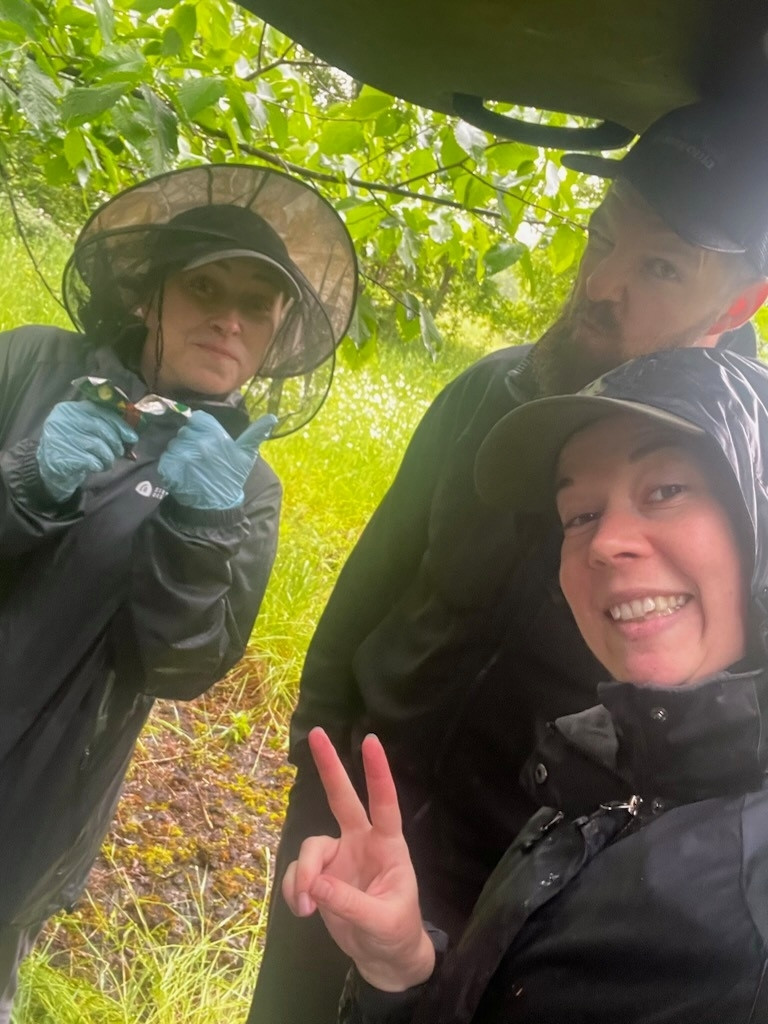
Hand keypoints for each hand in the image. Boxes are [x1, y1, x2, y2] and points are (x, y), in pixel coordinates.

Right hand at [37, 400, 138, 501]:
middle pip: (101, 428)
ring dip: (108, 457)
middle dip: (115, 442)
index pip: (100, 411)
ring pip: (98, 446)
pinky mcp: (62, 457)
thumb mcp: (84, 431)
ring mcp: (61, 438)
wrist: (49, 471)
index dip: (119, 424)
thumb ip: (104, 428)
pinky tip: (96, 467)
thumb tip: (132, 435)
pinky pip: (91, 461)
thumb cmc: (73, 448)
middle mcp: (63, 421)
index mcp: (69, 409)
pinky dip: (99, 465)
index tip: (132, 436)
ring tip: (107, 462)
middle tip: (120, 452)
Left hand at [158, 411, 276, 509]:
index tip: (206, 440)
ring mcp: (181, 455)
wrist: (217, 504)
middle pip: (185, 431)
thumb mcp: (247, 455)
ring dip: (180, 452)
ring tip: (191, 466)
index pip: (198, 419)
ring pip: (174, 444)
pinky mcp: (168, 467)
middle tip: (200, 456)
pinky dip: (171, 465)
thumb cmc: (232, 477)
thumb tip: (272, 417)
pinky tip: (183, 474)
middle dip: (190, 440)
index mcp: (214, 435)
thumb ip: (255, 434)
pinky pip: (165, 458)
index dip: (201, 428)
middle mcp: (196, 442)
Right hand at [282, 728, 434, 992]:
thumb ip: (350, 904)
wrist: (383, 959)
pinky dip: (295, 890)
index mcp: (388, 846)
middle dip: (329, 766)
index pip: (385, 804)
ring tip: (308, 907)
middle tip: (317, 732)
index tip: (370, 741)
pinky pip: (298, 873)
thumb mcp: (382, 922)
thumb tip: (316, 885)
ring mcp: (339, 857)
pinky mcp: (320, 875)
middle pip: (343, 798)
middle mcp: (361, 842)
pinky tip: (304, 911)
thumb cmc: (396, 933)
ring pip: (310, 848)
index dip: (377, 773)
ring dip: (303, 875)